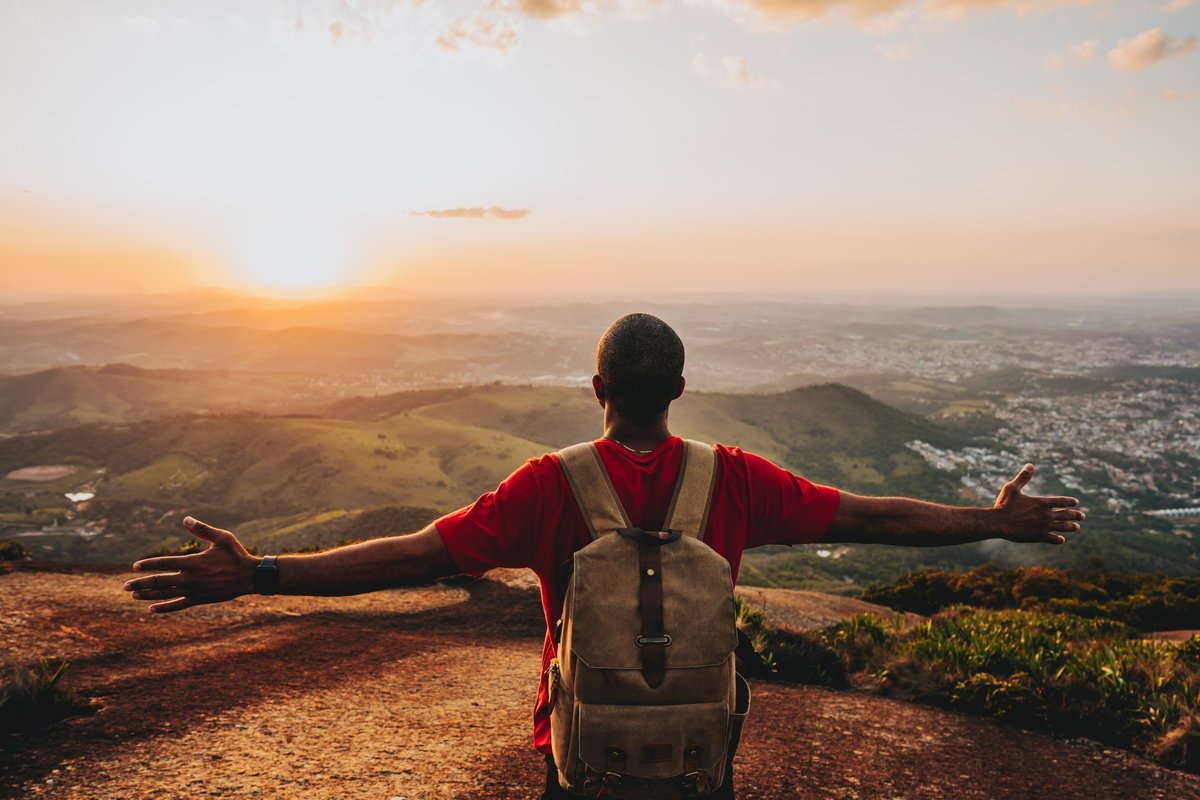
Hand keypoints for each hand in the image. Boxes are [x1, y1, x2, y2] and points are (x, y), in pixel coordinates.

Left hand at [124, 516, 258, 612]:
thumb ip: (202, 530)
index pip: (164, 563)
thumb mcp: (222, 538)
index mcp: (194, 562)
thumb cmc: (236, 554)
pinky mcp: (199, 599)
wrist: (249, 577)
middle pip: (160, 582)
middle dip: (141, 583)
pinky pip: (178, 605)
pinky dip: (164, 608)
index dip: (148, 565)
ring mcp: (194, 590)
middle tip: (125, 585)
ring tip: (134, 595)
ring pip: (166, 594)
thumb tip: (185, 519)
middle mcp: (191, 578)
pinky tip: (152, 609)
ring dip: (148, 595)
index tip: (135, 566)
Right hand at [993, 463, 1083, 544]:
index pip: (1062, 501)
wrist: (998, 522)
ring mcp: (1044, 526)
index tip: (1076, 502)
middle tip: (1082, 516)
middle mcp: (1046, 514)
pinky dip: (1058, 539)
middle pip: (1066, 514)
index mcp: (1042, 502)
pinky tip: (1061, 539)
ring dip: (1071, 527)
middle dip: (1076, 515)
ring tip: (1077, 527)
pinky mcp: (1039, 536)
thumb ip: (1023, 477)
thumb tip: (1030, 465)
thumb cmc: (1004, 504)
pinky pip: (1053, 539)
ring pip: (1063, 527)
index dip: (1070, 502)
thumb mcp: (1012, 488)